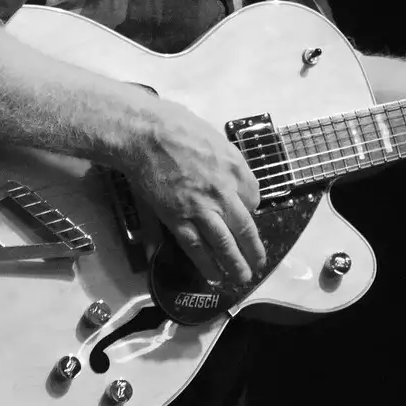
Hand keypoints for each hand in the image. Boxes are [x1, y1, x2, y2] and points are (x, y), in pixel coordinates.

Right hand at [119, 100, 265, 285]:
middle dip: (253, 249)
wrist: (146, 134)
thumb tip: (230, 179)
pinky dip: (207, 264)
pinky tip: (214, 276)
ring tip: (242, 279)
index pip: (253, 198)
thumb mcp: (215, 139)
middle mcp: (224, 192)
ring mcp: (202, 207)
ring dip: (235, 264)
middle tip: (259, 264)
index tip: (245, 216)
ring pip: (224, 243)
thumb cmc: (178, 127)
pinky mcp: (178, 218)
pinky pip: (197, 247)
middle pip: (245, 227)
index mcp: (236, 168)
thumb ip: (228, 162)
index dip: (250, 210)